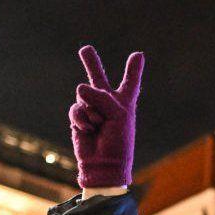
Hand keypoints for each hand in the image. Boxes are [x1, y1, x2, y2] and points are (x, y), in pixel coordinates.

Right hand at [69, 45, 144, 187]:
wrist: (104, 165)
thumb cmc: (118, 142)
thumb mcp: (117, 114)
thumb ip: (100, 96)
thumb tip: (79, 87)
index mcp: (124, 102)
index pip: (130, 83)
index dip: (133, 69)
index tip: (138, 55)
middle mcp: (108, 104)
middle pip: (98, 78)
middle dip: (91, 63)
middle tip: (85, 49)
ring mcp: (91, 110)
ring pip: (85, 95)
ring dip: (92, 111)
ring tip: (99, 126)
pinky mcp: (78, 119)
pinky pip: (76, 109)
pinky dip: (82, 119)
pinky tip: (89, 130)